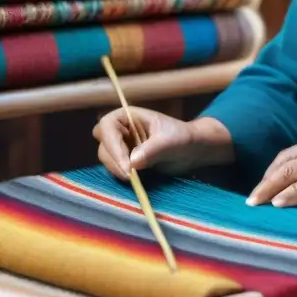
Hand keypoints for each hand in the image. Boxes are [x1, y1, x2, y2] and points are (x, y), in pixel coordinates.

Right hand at [93, 109, 232, 179]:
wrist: (193, 150)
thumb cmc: (183, 137)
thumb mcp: (170, 141)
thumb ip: (151, 149)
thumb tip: (132, 162)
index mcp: (128, 116)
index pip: (107, 127)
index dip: (112, 145)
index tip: (127, 165)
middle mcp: (121, 129)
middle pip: (103, 143)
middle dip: (113, 159)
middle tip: (129, 175)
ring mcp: (122, 146)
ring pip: (106, 158)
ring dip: (116, 169)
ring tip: (134, 178)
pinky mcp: (125, 161)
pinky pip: (114, 168)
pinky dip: (121, 174)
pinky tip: (135, 180)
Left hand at [246, 134, 296, 207]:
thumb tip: (292, 183)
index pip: (286, 155)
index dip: (270, 171)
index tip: (261, 185)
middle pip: (282, 165)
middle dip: (264, 182)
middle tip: (252, 198)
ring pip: (288, 175)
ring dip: (269, 190)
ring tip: (257, 203)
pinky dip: (288, 196)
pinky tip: (277, 203)